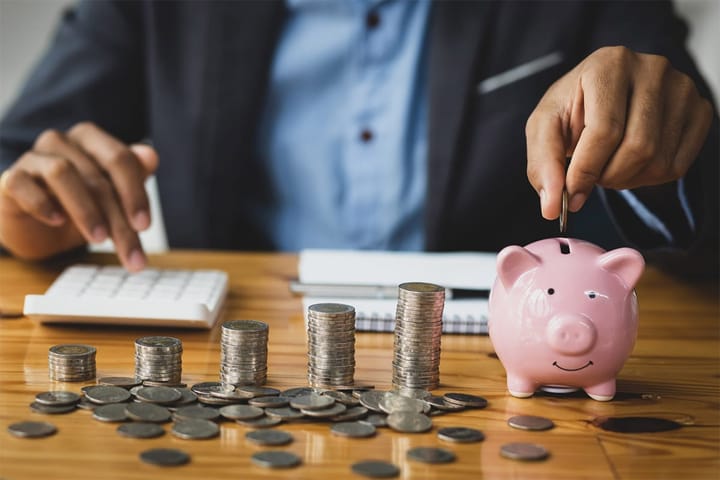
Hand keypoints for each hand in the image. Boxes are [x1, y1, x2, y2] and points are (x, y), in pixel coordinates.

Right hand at [0, 122, 157, 270]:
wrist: (38, 228)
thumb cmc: (81, 206)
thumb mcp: (114, 197)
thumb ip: (134, 176)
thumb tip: (151, 156)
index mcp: (91, 139)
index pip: (120, 159)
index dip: (135, 192)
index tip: (144, 226)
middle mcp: (62, 142)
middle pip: (96, 176)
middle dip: (117, 218)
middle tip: (130, 251)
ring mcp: (33, 157)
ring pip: (62, 173)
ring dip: (85, 210)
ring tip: (98, 239)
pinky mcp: (10, 178)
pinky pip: (23, 184)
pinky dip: (42, 204)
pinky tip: (57, 221)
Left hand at [526, 46, 712, 218]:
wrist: (602, 97)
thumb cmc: (572, 109)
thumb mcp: (545, 128)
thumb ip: (542, 164)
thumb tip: (551, 207)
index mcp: (609, 64)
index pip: (605, 130)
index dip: (586, 171)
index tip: (571, 196)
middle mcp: (652, 68)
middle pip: (637, 147)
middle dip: (607, 176)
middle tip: (592, 177)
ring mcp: (682, 88)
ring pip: (658, 160)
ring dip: (626, 179)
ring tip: (608, 166)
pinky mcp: (700, 109)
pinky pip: (677, 165)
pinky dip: (648, 179)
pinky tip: (631, 164)